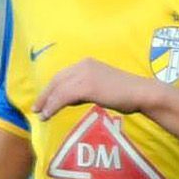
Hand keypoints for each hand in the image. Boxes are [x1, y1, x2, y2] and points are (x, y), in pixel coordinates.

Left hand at [33, 58, 159, 120]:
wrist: (142, 93)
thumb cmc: (126, 93)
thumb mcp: (101, 87)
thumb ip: (85, 89)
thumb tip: (70, 98)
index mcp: (87, 63)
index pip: (63, 75)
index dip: (51, 88)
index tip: (44, 99)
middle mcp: (83, 65)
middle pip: (57, 80)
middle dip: (45, 94)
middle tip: (36, 108)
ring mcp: (85, 74)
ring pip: (58, 89)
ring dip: (47, 102)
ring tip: (41, 115)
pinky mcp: (87, 86)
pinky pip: (63, 96)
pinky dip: (53, 106)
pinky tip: (49, 114)